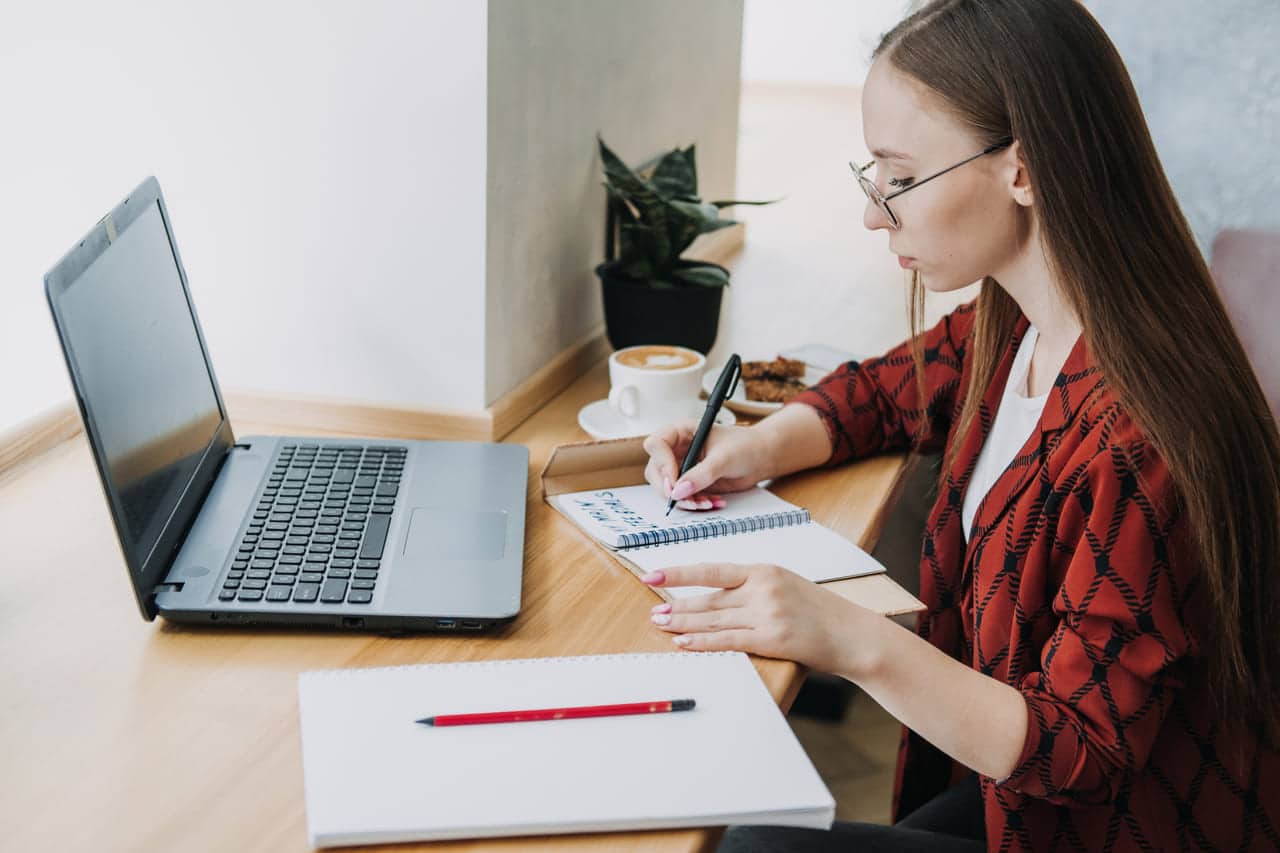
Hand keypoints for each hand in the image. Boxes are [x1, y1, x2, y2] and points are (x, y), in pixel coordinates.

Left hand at [641, 563, 887, 678]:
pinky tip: (684, 642)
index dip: (679, 573)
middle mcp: (762, 588)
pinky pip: (728, 640)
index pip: (712, 570)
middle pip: (709, 598)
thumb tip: (717, 597)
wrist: (853, 634)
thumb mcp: (786, 585)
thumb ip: (753, 587)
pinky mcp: (771, 639)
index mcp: (764, 570)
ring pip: (713, 619)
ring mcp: (766, 613)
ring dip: (683, 623)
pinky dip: (702, 641)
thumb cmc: (820, 612)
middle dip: (677, 605)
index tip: (654, 574)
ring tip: (661, 624)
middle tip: (654, 610)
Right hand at [642, 422, 770, 510]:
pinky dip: (695, 504)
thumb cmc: (745, 446)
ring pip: (667, 487)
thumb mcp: (724, 458)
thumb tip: (679, 491)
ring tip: (706, 503)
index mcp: (682, 432)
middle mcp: (677, 449)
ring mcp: (682, 467)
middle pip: (656, 470)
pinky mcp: (690, 483)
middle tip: (685, 500)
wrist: (760, 458)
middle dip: (669, 488)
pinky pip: (682, 497)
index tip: (674, 481)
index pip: (656, 444)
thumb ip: (701, 474)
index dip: (662, 464)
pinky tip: (714, 502)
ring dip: (684, 500)